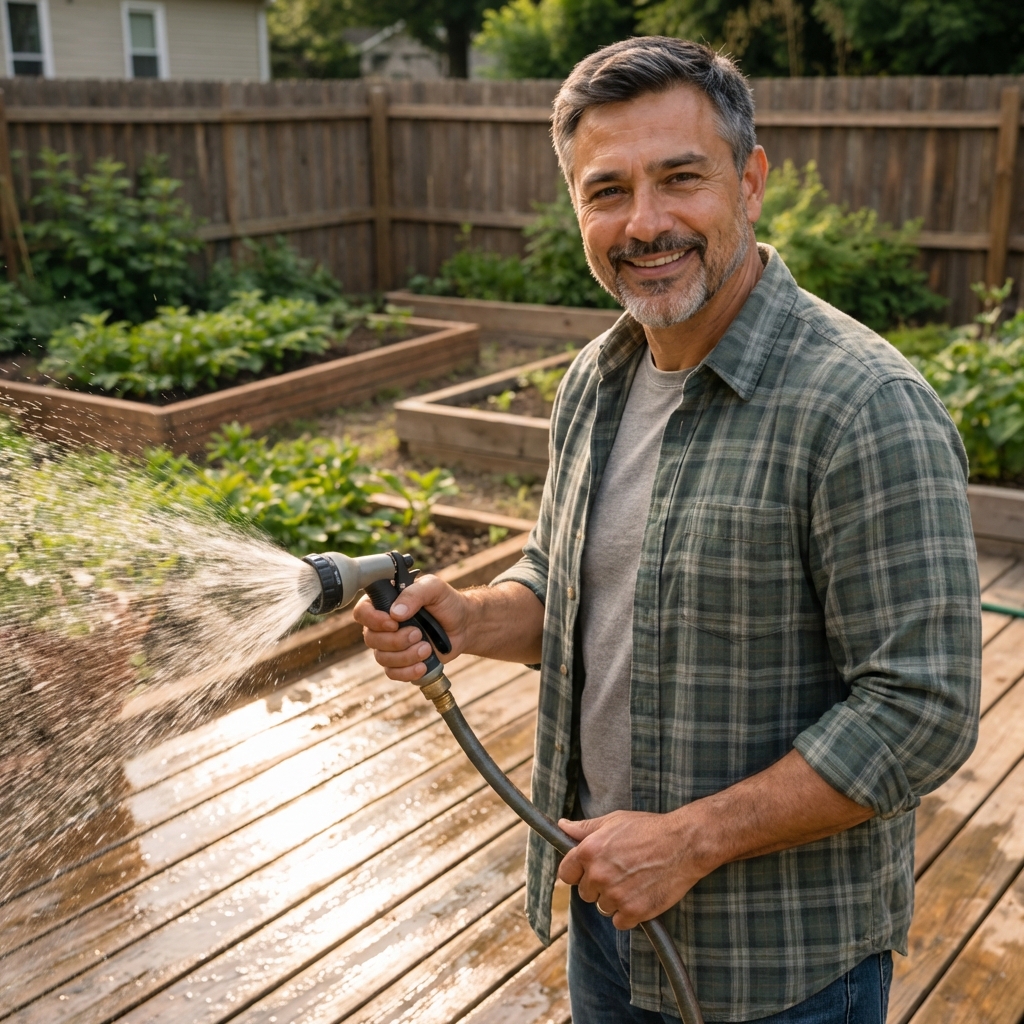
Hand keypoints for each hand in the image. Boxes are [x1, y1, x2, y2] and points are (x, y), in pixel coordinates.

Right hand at [352, 574, 470, 681]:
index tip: (394, 623)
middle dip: (396, 640)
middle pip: (371, 639)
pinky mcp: (401, 662)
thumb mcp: (434, 588)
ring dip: (406, 656)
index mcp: (385, 602)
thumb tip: (395, 613)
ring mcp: (391, 645)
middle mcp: (383, 625)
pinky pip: (392, 673)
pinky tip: (423, 665)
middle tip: (419, 634)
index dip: (373, 620)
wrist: (464, 626)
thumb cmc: (447, 603)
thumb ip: (414, 593)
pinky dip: (407, 672)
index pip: (362, 612)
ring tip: (427, 648)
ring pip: (382, 658)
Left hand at [556, 809, 712, 930]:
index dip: (577, 872)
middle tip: (620, 871)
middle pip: (585, 893)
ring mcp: (615, 895)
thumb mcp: (613, 821)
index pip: (566, 874)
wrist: (683, 844)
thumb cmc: (648, 829)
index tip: (589, 870)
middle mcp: (598, 875)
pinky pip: (619, 922)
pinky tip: (641, 895)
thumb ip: (584, 828)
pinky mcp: (633, 912)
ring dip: (615, 899)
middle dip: (598, 885)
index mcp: (588, 851)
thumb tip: (561, 826)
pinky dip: (629, 913)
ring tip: (634, 880)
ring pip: (603, 907)